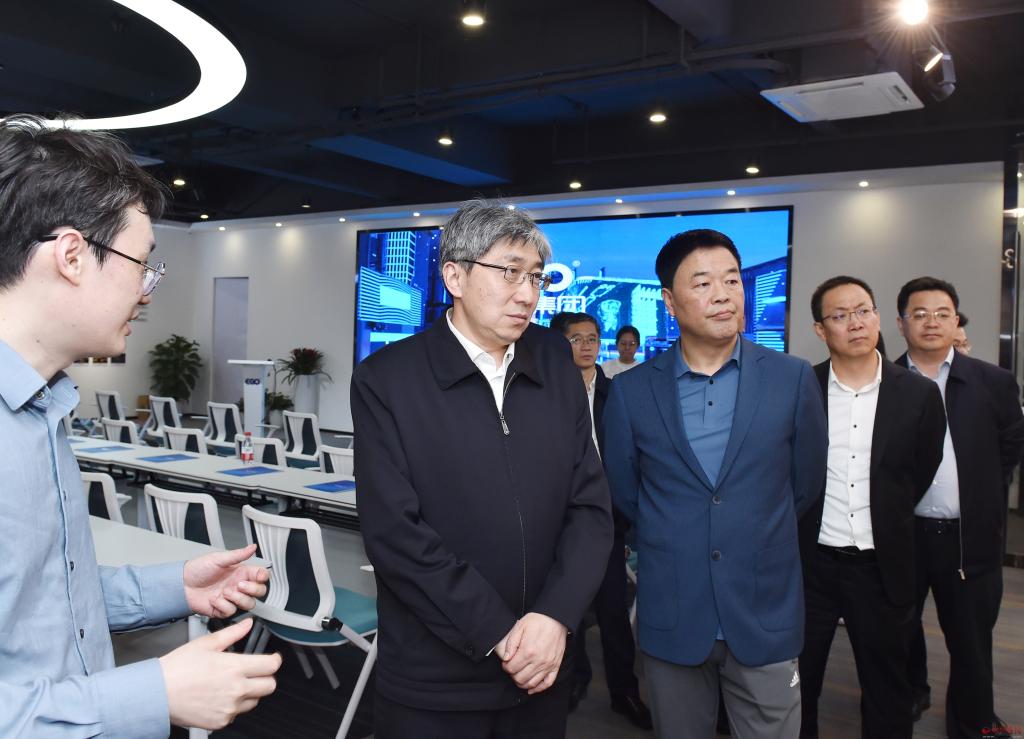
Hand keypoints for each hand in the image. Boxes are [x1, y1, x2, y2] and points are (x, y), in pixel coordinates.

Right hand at [160, 618, 280, 729]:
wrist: (157, 693)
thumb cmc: (177, 669)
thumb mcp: (206, 644)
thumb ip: (232, 634)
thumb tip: (247, 625)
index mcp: (235, 668)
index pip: (271, 666)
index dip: (274, 660)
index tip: (271, 659)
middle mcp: (235, 690)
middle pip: (270, 686)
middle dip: (265, 677)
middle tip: (255, 672)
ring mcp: (229, 708)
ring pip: (254, 701)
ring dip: (249, 692)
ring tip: (231, 684)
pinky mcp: (220, 722)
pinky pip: (236, 714)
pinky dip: (232, 706)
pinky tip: (219, 696)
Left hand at [184, 544, 268, 617]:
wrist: (181, 585)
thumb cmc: (197, 570)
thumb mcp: (218, 558)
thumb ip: (238, 554)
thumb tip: (252, 547)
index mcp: (240, 572)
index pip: (261, 575)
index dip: (263, 576)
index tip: (258, 576)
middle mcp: (238, 586)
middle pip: (259, 591)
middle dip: (252, 589)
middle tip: (239, 584)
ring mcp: (232, 598)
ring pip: (249, 603)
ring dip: (238, 598)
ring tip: (224, 592)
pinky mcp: (223, 609)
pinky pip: (232, 611)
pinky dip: (223, 605)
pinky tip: (214, 599)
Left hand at [498, 612, 567, 693]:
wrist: (556, 618)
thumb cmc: (538, 621)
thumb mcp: (520, 627)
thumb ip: (511, 643)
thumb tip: (506, 658)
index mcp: (528, 651)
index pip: (511, 669)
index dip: (506, 667)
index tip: (506, 663)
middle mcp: (538, 661)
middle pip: (520, 678)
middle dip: (513, 675)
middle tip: (512, 668)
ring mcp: (548, 665)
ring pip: (532, 683)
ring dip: (522, 683)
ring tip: (519, 675)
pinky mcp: (555, 666)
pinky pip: (547, 683)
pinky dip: (538, 689)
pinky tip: (531, 688)